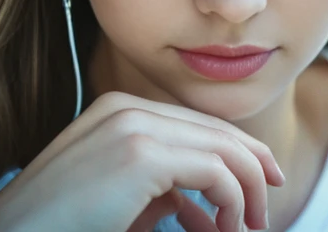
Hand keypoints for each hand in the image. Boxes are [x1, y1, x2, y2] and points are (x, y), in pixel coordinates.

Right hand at [0, 91, 283, 231]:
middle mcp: (126, 107)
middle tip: (266, 207)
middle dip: (253, 166)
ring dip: (246, 192)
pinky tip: (225, 229)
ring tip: (247, 227)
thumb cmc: (60, 224)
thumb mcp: (118, 199)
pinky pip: (216, 171)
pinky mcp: (142, 153)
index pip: (195, 123)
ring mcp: (133, 125)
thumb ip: (157, 189)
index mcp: (117, 109)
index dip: (237, 150)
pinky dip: (233, 202)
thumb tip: (193, 201)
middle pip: (216, 130)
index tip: (260, 183)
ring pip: (224, 149)